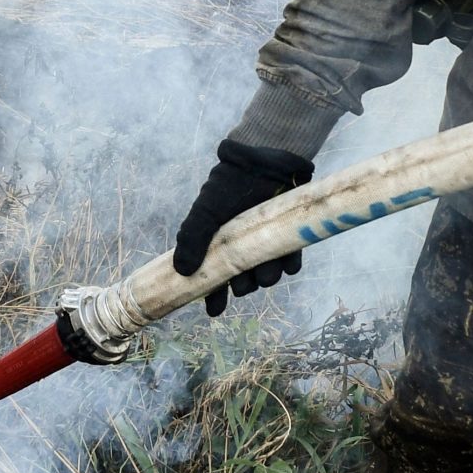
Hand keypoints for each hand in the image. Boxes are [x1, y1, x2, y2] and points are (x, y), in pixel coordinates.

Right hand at [174, 139, 314, 315]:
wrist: (264, 161)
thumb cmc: (229, 187)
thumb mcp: (205, 212)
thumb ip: (192, 239)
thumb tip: (180, 272)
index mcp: (219, 246)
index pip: (215, 279)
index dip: (214, 297)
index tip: (214, 311)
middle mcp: (242, 249)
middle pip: (244, 283)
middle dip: (243, 286)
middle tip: (242, 282)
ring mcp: (266, 244)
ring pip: (267, 276)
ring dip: (266, 277)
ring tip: (264, 271)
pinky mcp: (288, 238)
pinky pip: (291, 264)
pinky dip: (288, 264)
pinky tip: (285, 259)